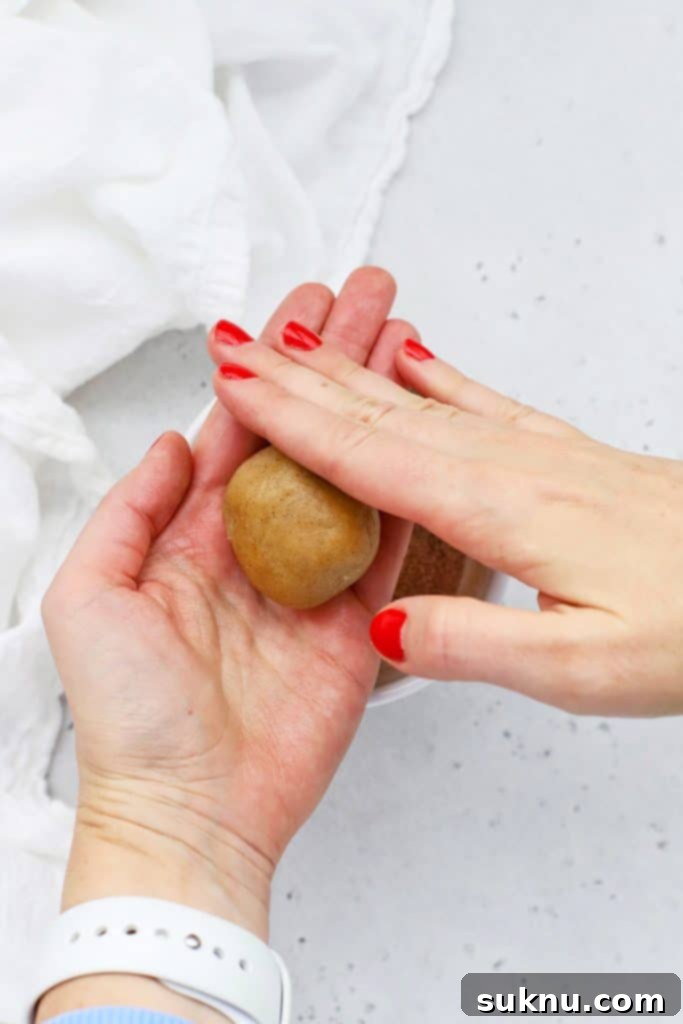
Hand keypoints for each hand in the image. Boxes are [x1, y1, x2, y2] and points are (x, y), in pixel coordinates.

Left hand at [41, 268, 416, 945]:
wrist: (192, 811)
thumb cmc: (130, 719)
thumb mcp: (89, 597)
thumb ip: (129, 511)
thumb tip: (172, 444)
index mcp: (190, 536)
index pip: (240, 431)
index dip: (272, 370)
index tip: (300, 314)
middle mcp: (253, 550)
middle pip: (304, 439)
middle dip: (335, 369)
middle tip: (368, 305)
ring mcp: (307, 584)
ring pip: (351, 480)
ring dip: (378, 415)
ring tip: (405, 351)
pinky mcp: (352, 623)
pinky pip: (385, 551)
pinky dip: (408, 497)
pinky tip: (424, 444)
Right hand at [211, 329, 682, 716]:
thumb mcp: (585, 669)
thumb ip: (476, 644)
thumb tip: (380, 626)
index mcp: (504, 512)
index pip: (370, 457)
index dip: (292, 420)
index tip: (234, 382)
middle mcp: (515, 467)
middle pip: (382, 413)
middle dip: (300, 378)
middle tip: (237, 344)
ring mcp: (542, 454)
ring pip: (422, 399)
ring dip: (351, 370)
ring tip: (300, 340)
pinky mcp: (565, 458)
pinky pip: (481, 401)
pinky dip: (435, 374)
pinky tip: (413, 357)